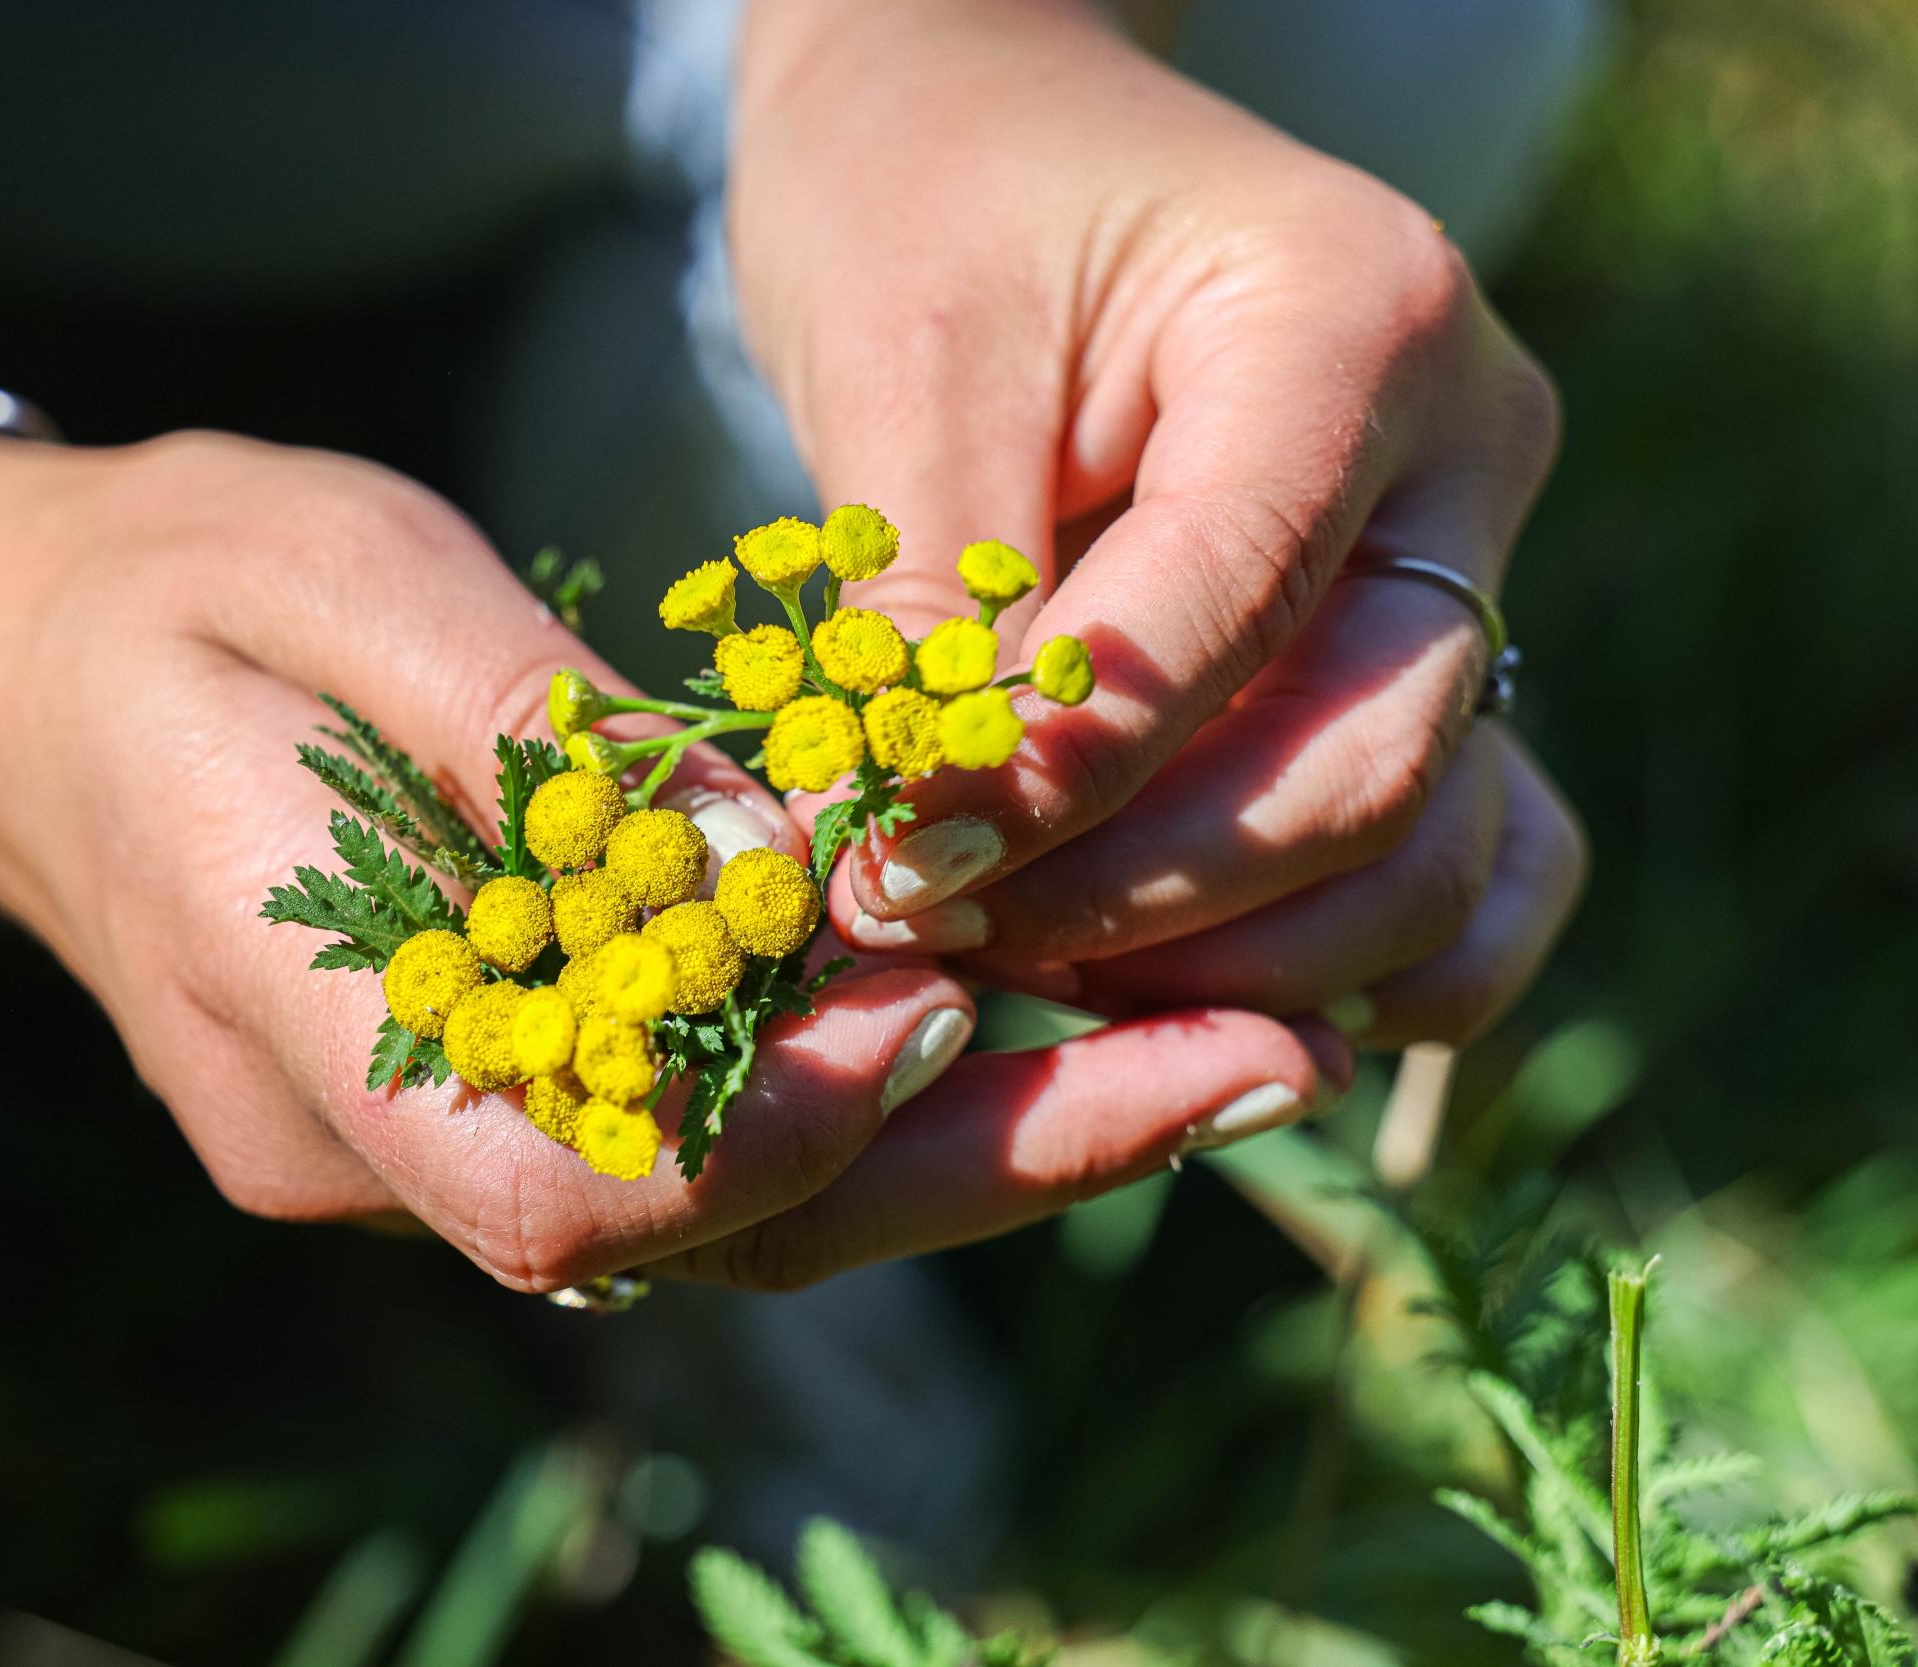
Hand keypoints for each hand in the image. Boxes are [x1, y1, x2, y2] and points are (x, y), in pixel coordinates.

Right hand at [0, 428, 1346, 1289]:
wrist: (1, 671)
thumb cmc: (161, 587)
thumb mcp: (346, 574)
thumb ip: (552, 739)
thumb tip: (792, 860)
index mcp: (296, 1017)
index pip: (564, 1186)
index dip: (772, 1130)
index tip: (945, 1015)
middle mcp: (366, 1139)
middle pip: (706, 1230)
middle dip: (979, 1158)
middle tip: (1238, 1064)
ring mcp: (415, 1142)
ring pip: (728, 1208)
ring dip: (964, 1136)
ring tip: (1211, 1044)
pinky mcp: (467, 1102)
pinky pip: (691, 1133)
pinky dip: (860, 1088)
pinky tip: (1028, 1007)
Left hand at [733, 0, 1583, 1047]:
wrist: (978, 124)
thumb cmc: (929, 196)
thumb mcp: (901, 365)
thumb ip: (932, 612)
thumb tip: (907, 850)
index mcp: (1353, 323)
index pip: (1238, 611)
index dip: (1064, 777)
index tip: (893, 866)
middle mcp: (1460, 456)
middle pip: (1366, 767)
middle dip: (1141, 893)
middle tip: (935, 927)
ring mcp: (1463, 567)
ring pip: (1427, 852)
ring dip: (1226, 959)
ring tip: (1015, 960)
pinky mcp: (1416, 664)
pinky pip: (1474, 864)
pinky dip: (1355, 965)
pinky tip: (1191, 1000)